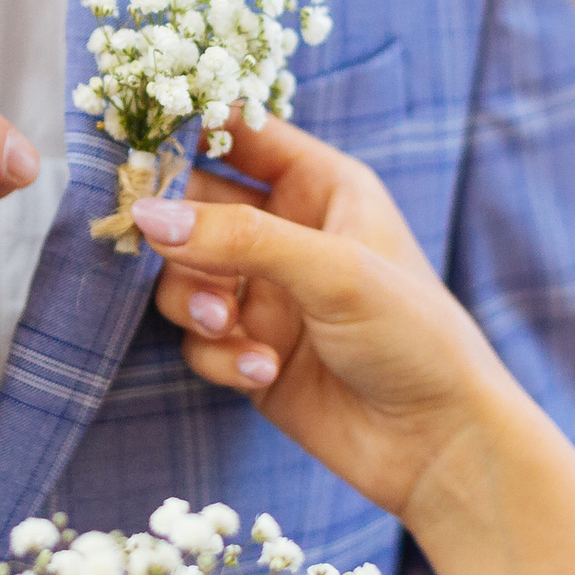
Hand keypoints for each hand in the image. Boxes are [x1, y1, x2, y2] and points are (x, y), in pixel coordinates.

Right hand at [137, 118, 525, 522]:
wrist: (439, 442)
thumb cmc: (413, 336)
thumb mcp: (333, 271)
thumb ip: (240, 237)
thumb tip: (146, 214)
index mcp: (323, 187)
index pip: (242, 134)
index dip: (188, 131)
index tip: (134, 145)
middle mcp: (290, 233)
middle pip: (196, 208)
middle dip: (178, 234)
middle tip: (161, 248)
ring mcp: (268, 295)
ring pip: (184, 277)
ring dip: (193, 300)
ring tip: (223, 323)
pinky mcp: (252, 352)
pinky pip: (200, 341)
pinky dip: (219, 354)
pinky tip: (261, 372)